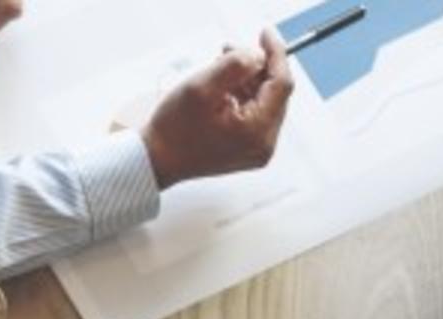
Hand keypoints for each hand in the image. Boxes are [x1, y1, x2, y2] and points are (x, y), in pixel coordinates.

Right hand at [144, 28, 294, 186]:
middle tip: (229, 50)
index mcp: (257, 133)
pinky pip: (255, 112)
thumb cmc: (175, 130)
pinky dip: (243, 93)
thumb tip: (258, 56)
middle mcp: (264, 145)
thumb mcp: (201, 88)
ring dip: (247, 78)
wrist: (160, 160)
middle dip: (257, 66)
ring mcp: (257, 149)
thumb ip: (234, 66)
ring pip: (265, 101)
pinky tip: (222, 87)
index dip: (276, 54)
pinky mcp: (249, 148)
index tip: (265, 33)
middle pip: (276, 93)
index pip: (281, 85)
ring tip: (220, 66)